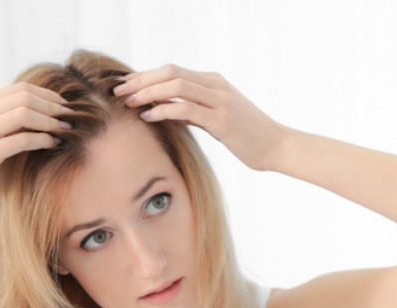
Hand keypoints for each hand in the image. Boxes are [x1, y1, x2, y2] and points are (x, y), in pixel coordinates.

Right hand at [0, 83, 68, 218]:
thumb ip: (4, 120)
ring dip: (50, 122)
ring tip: (66, 130)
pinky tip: (53, 144)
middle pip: (24, 98)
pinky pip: (21, 140)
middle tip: (70, 118)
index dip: (47, 95)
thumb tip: (41, 111)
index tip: (65, 106)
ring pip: (24, 114)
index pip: (20, 89)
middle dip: (52, 107)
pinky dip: (42, 140)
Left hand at [115, 64, 289, 171]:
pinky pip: (186, 109)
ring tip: (129, 103)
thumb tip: (166, 111)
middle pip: (170, 72)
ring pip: (176, 85)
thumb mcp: (218, 120)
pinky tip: (148, 117)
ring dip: (148, 92)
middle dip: (141, 80)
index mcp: (214, 82)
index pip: (173, 71)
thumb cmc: (248, 137)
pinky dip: (163, 110)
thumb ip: (194, 111)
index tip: (125, 85)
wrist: (277, 147)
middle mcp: (216, 86)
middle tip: (119, 91)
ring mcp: (220, 100)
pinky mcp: (222, 119)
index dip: (146, 76)